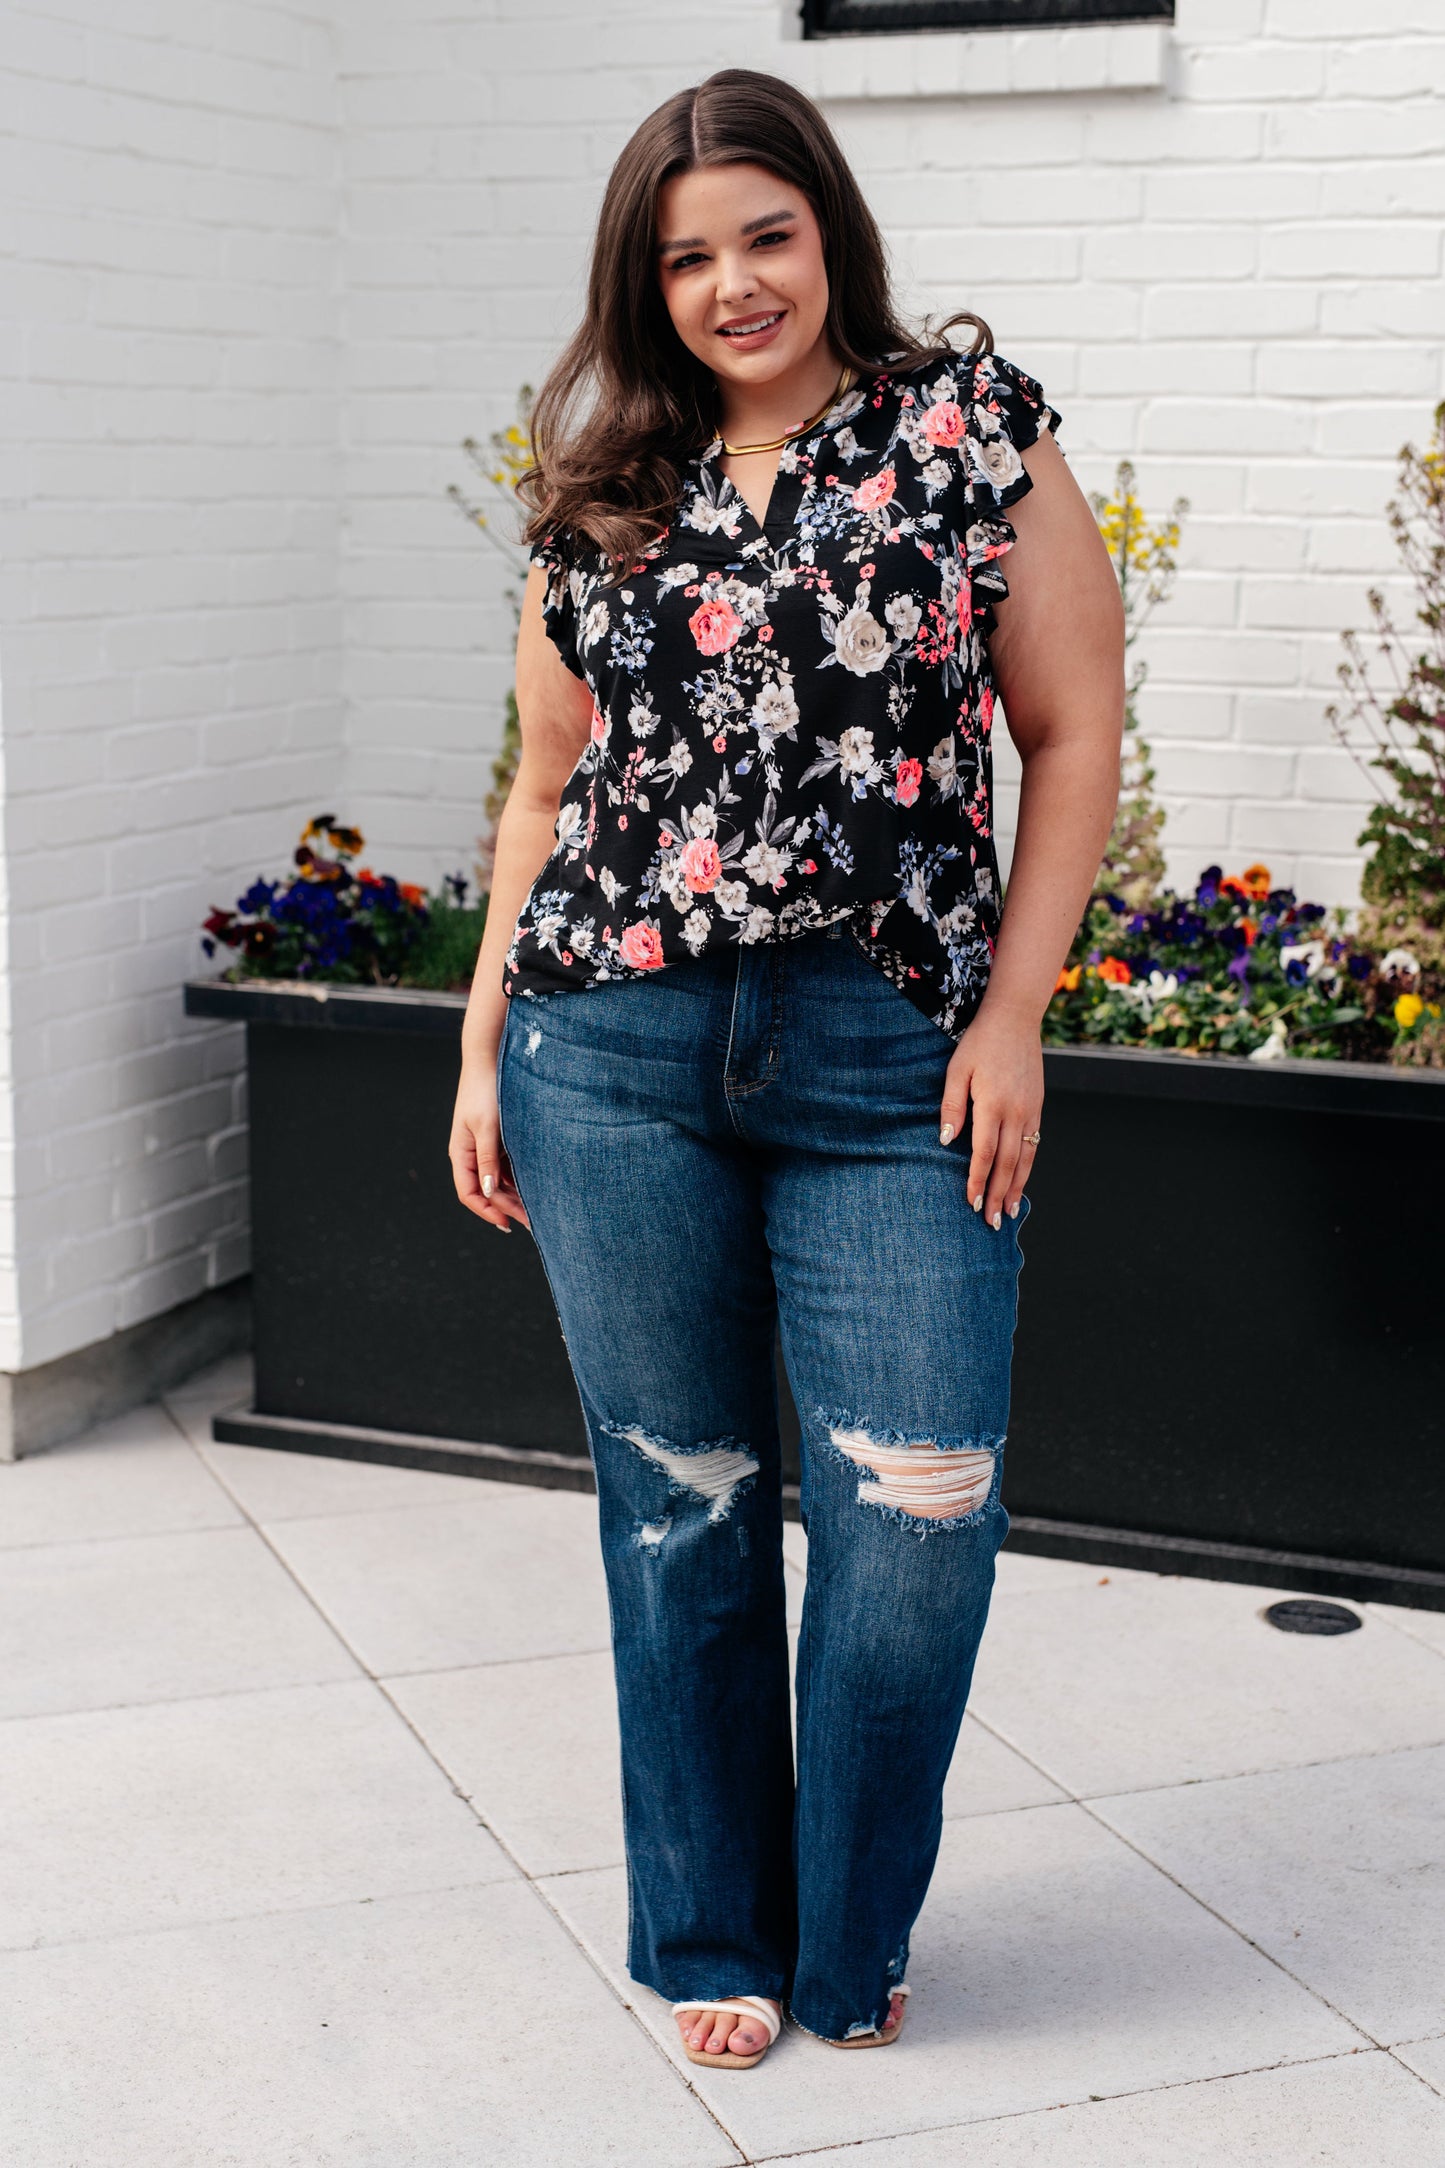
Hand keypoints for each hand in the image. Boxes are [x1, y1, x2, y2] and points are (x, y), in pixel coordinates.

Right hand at [449, 1059, 529, 1233]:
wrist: (489, 1060)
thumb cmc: (485, 1092)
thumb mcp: (488, 1128)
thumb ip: (488, 1160)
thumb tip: (490, 1192)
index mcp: (461, 1153)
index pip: (469, 1193)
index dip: (487, 1211)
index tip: (508, 1223)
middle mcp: (470, 1154)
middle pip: (486, 1191)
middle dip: (506, 1207)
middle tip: (532, 1222)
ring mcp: (484, 1148)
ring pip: (498, 1181)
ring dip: (514, 1195)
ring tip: (537, 1209)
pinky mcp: (497, 1140)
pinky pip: (506, 1167)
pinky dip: (518, 1179)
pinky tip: (535, 1187)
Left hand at [938, 1000, 1042, 1228]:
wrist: (1015, 1019)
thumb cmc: (979, 1043)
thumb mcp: (957, 1070)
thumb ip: (952, 1107)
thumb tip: (945, 1142)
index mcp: (993, 1104)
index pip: (984, 1153)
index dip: (978, 1181)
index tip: (972, 1203)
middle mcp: (1016, 1112)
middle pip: (1007, 1163)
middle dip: (999, 1195)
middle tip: (992, 1222)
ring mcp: (1031, 1110)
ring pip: (1025, 1158)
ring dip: (1017, 1187)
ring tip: (1010, 1212)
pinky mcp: (1037, 1106)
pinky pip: (1034, 1143)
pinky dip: (1028, 1167)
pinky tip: (1021, 1181)